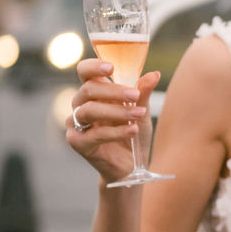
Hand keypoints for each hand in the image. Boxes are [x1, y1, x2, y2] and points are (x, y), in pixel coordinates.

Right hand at [65, 58, 160, 185]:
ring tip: (139, 115)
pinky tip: (132, 130)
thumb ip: (143, 94)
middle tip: (135, 95)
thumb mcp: (141, 111)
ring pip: (89, 110)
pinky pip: (94, 134)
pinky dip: (115, 132)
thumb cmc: (133, 133)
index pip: (85, 71)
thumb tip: (154, 74)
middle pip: (89, 89)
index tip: (111, 67)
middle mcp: (81, 105)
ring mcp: (76, 124)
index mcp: (94, 93)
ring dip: (116, 111)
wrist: (131, 165)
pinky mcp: (77, 142)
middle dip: (114, 91)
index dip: (93, 66)